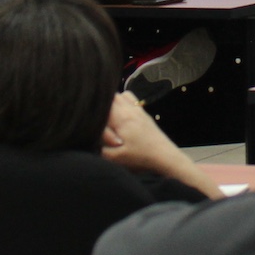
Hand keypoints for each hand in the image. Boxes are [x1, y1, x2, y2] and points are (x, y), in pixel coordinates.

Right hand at [103, 92, 221, 197]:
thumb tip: (90, 137)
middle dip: (101, 108)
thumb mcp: (115, 158)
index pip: (102, 106)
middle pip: (110, 97)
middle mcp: (130, 109)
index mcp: (122, 118)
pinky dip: (122, 102)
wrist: (164, 156)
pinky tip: (120, 116)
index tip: (97, 130)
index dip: (95, 116)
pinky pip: (129, 98)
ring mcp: (137, 109)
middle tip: (101, 123)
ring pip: (119, 95)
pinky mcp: (143, 112)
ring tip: (109, 119)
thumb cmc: (140, 158)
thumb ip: (99, 148)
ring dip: (111, 104)